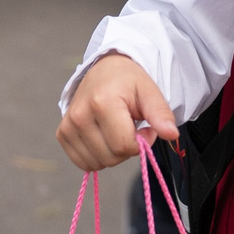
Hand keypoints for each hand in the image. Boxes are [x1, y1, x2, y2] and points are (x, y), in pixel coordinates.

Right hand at [56, 53, 180, 172]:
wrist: (104, 70)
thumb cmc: (128, 81)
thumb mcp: (149, 91)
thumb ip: (161, 114)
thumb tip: (171, 134)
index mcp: (102, 103)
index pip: (125, 146)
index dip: (141, 141)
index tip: (145, 126)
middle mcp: (79, 116)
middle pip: (111, 157)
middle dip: (128, 148)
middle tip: (131, 126)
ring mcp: (67, 126)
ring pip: (98, 163)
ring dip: (113, 153)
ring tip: (116, 129)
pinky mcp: (62, 135)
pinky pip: (84, 163)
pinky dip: (98, 156)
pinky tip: (104, 137)